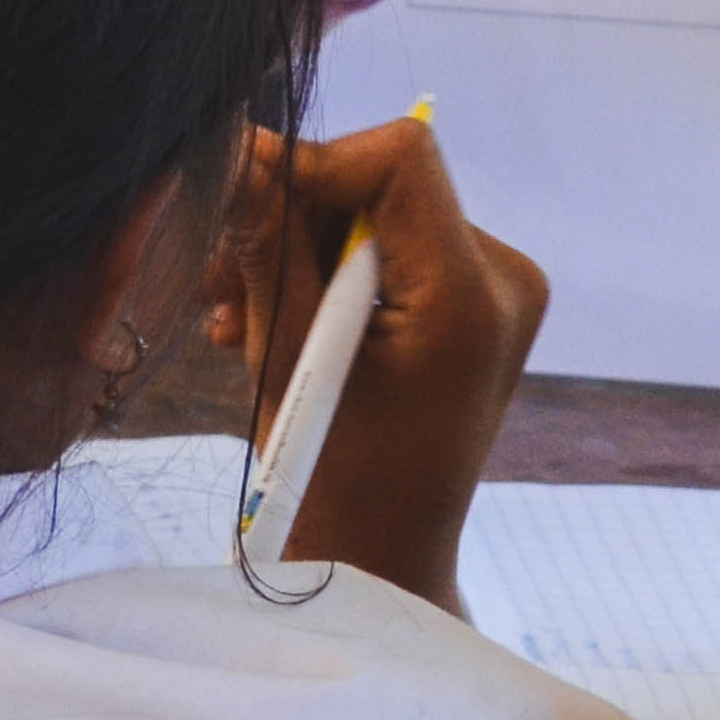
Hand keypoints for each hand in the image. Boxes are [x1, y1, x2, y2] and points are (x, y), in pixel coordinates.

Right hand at [209, 112, 544, 608]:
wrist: (379, 569)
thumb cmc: (331, 486)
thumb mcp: (289, 358)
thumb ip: (270, 247)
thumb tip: (239, 149)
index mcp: (471, 295)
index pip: (401, 158)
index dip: (315, 163)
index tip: (240, 199)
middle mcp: (502, 281)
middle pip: (386, 186)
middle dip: (294, 221)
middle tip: (217, 286)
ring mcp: (495, 297)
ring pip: (379, 220)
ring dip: (299, 255)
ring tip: (231, 321)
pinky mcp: (472, 312)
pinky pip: (393, 257)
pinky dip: (329, 279)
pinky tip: (267, 329)